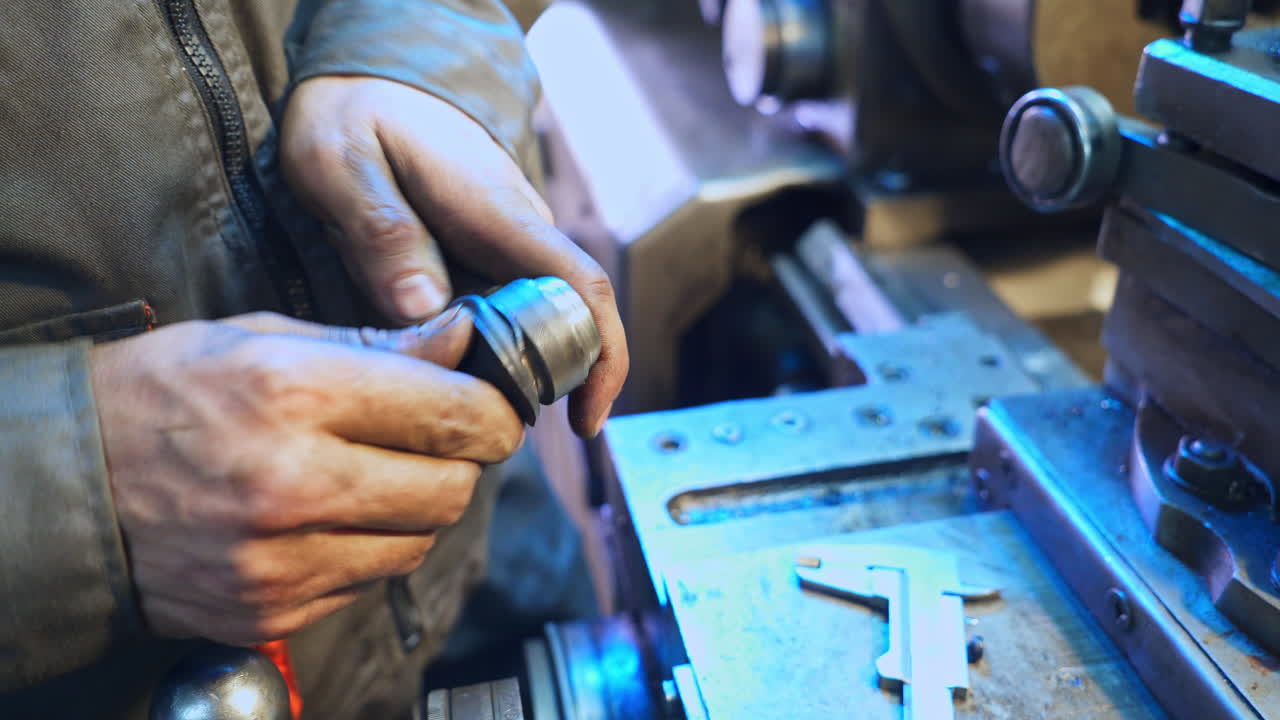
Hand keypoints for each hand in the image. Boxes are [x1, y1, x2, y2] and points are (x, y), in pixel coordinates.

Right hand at [90, 309, 522, 644]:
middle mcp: (293, 484)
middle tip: (433, 438)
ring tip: (370, 474)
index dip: (493, 409)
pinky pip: (369, 582)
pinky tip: (329, 516)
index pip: (455, 414)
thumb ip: (374, 344)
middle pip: (452, 489)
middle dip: (460, 461)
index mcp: (295, 396)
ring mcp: (281, 559)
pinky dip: (369, 548)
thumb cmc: (163, 395)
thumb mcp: (260, 339)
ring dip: (416, 508)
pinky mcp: (273, 609)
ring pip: (418, 542)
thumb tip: (464, 337)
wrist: (66, 487)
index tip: (491, 404)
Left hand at [280, 76, 626, 435]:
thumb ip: (382, 232)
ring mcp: (507, 248)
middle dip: (535, 388)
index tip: (586, 420)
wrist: (370, 79)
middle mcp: (519, 234)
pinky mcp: (485, 259)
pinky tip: (435, 372)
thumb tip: (424, 309)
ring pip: (526, 328)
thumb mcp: (344, 164)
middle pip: (561, 325)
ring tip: (441, 405)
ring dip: (498, 374)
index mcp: (499, 213)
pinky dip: (478, 354)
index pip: (579, 287)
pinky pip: (497, 317)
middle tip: (473, 431)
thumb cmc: (356, 115)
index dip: (599, 358)